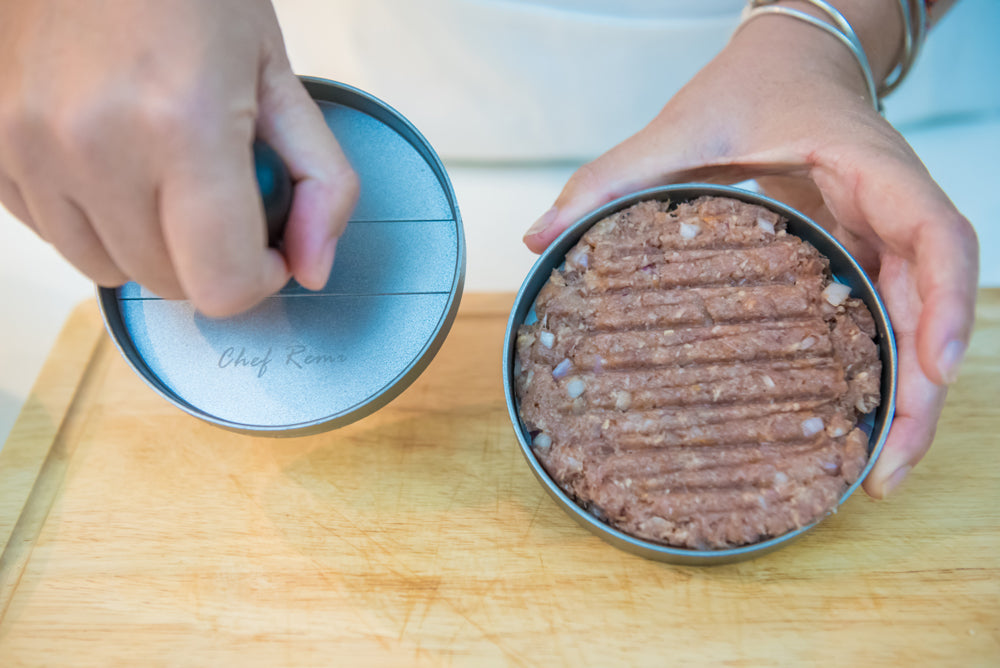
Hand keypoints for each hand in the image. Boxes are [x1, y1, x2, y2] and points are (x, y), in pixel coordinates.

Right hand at [0, 0, 357, 316]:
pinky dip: (94, 220)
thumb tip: (313, 268)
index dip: (259, 277)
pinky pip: (54, 235)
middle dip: (208, 256)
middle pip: (168, 283)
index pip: (222, 285)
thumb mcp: (279, 76)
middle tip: (219, 189)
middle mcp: (95, 144)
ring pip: (107, 269)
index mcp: (183, 125)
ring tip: (164, 170)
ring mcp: (30, 146)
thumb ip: (321, 182)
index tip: (266, 244)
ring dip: (149, 243)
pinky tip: (117, 163)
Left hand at [524, 12, 978, 498]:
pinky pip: (888, 316)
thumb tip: (541, 235)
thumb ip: (613, 176)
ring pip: (919, 320)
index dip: (947, 306)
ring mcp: (886, 234)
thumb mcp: (681, 126)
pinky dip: (881, 371)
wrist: (791, 60)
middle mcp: (894, 206)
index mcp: (869, 166)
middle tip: (886, 468)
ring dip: (907, 397)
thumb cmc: (753, 83)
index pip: (939, 235)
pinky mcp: (867, 253)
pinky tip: (853, 422)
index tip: (934, 372)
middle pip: (935, 303)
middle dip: (922, 390)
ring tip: (876, 472)